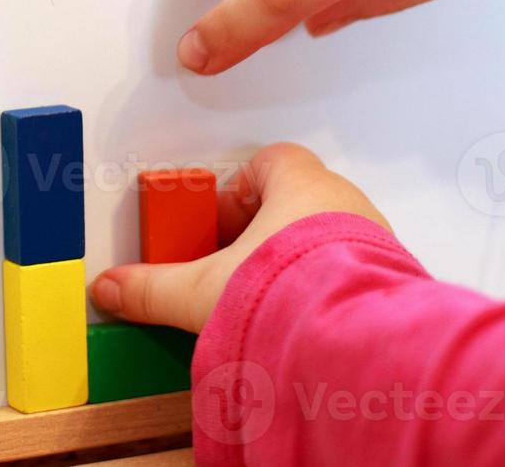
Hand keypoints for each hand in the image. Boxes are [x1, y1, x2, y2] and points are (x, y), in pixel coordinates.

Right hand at [89, 143, 387, 333]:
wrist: (355, 343)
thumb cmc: (296, 293)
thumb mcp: (203, 290)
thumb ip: (153, 288)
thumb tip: (117, 288)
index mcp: (301, 185)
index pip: (268, 162)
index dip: (236, 189)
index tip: (213, 219)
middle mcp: (345, 206)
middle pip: (295, 201)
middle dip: (261, 230)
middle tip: (230, 262)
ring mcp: (374, 243)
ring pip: (327, 237)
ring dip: (295, 260)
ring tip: (262, 297)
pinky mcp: (387, 283)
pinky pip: (351, 272)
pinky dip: (323, 288)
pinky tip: (298, 319)